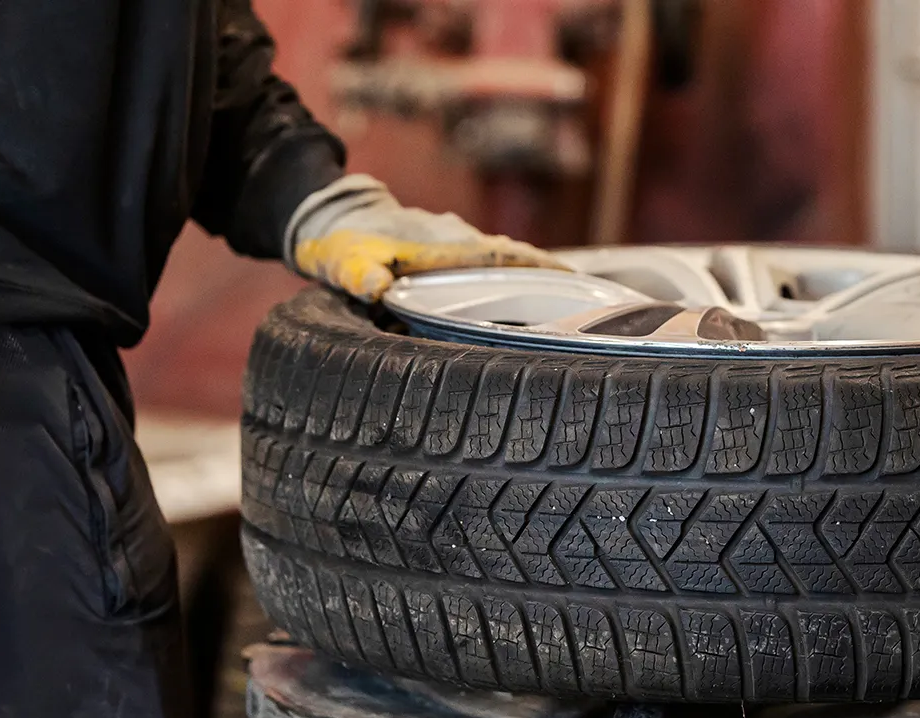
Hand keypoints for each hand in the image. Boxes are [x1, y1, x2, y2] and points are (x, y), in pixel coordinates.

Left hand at [284, 175, 567, 301]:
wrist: (331, 214)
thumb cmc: (342, 242)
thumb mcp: (346, 263)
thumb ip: (362, 275)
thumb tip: (375, 287)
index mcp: (442, 245)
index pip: (501, 256)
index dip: (539, 268)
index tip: (575, 280)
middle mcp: (456, 238)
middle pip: (514, 257)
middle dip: (550, 275)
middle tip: (588, 299)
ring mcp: (455, 240)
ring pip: (503, 258)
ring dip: (533, 276)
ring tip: (566, 301)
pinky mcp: (449, 246)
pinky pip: (489, 261)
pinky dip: (511, 275)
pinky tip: (519, 295)